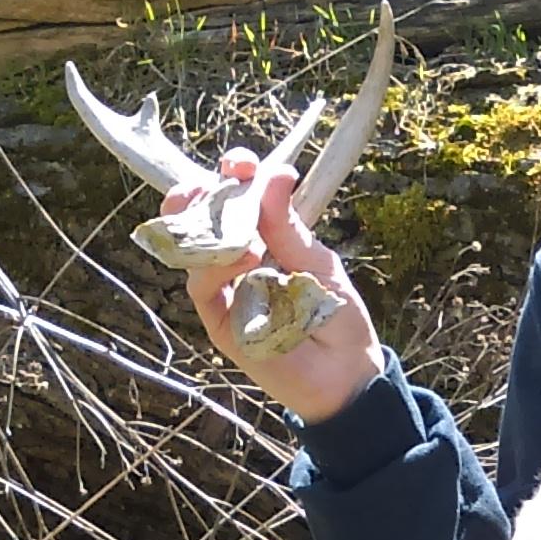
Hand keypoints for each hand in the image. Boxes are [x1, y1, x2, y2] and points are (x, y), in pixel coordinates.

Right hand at [166, 152, 385, 424]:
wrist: (348, 375)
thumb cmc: (337, 318)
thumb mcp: (319, 264)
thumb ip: (289, 227)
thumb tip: (276, 174)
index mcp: (264, 238)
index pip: (235, 197)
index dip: (232, 175)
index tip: (240, 163)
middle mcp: (236, 261)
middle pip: (200, 218)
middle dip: (199, 193)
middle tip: (218, 181)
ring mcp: (224, 291)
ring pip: (192, 251)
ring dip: (206, 228)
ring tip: (235, 221)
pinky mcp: (220, 322)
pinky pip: (203, 289)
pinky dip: (217, 269)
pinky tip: (246, 258)